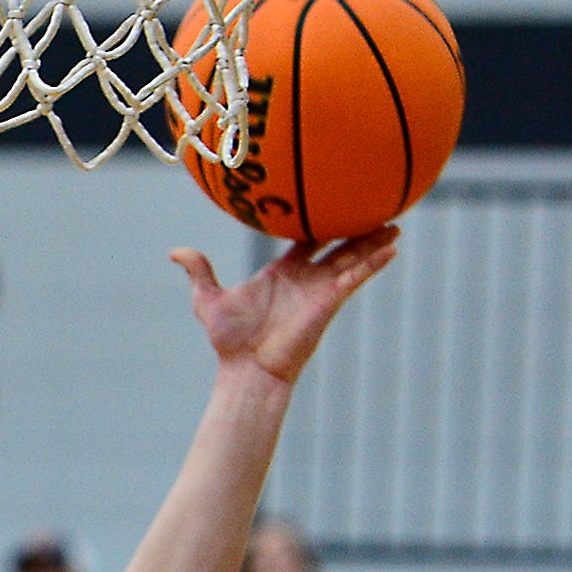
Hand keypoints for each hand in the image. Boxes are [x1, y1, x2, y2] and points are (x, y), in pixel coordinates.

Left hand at [171, 227, 399, 385]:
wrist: (246, 368)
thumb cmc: (229, 341)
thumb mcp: (208, 299)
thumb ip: (199, 271)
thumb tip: (175, 252)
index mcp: (282, 273)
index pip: (306, 241)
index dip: (318, 223)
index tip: (330, 202)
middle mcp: (305, 279)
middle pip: (337, 246)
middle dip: (356, 230)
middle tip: (376, 208)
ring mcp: (319, 290)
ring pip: (352, 258)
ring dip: (373, 242)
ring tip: (396, 224)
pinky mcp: (328, 302)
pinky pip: (355, 277)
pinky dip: (373, 263)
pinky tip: (392, 249)